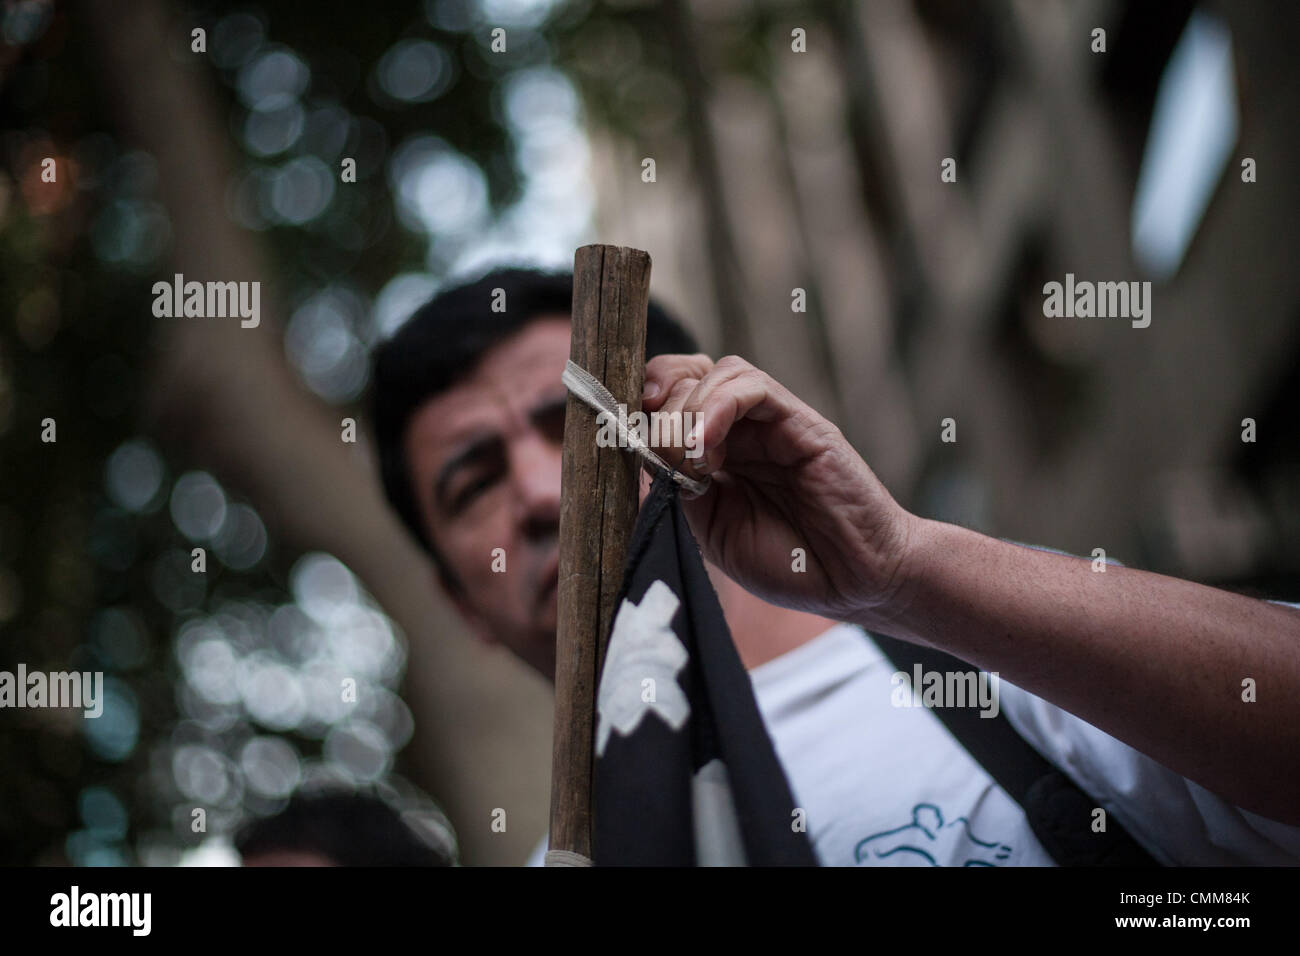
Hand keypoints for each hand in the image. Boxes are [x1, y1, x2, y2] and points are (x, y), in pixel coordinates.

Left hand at [642, 354, 919, 624]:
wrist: (858, 581)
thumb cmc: (791, 563)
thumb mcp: (714, 530)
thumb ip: (681, 488)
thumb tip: (646, 451)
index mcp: (716, 453)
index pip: (668, 400)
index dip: (640, 406)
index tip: (620, 433)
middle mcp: (742, 429)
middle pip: (686, 375)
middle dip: (659, 407)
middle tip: (661, 452)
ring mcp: (772, 422)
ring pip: (716, 372)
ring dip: (687, 409)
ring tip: (693, 459)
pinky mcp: (801, 422)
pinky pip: (752, 387)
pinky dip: (718, 406)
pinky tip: (707, 446)